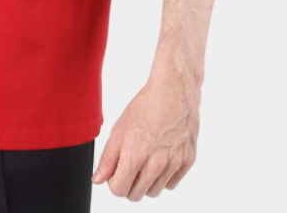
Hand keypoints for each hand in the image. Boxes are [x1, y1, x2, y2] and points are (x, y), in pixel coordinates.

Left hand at [90, 70, 199, 199]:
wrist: (174, 91)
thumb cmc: (146, 105)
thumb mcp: (120, 128)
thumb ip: (108, 158)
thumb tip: (99, 179)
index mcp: (135, 156)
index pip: (119, 190)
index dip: (114, 181)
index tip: (115, 172)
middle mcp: (156, 164)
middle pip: (136, 195)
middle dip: (128, 184)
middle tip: (129, 165)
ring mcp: (173, 164)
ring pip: (154, 191)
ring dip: (146, 182)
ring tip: (145, 159)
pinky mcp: (187, 162)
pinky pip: (171, 184)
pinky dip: (163, 176)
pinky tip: (159, 157)